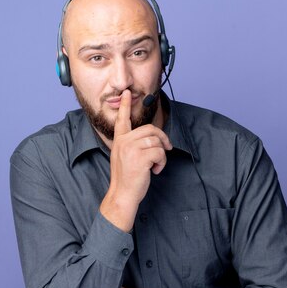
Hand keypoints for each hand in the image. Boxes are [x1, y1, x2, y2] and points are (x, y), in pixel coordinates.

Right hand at [100, 90, 171, 231]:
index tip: (128, 93)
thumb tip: (152, 140)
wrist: (122, 194)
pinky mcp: (140, 157)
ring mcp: (131, 148)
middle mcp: (124, 141)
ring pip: (157, 141)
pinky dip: (162, 162)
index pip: (122, 119)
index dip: (126, 106)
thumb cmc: (126, 178)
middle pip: (150, 129)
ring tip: (156, 165)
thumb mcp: (124, 157)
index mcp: (119, 140)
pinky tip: (155, 171)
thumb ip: (133, 145)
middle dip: (162, 139)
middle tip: (167, 149)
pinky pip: (160, 152)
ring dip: (162, 154)